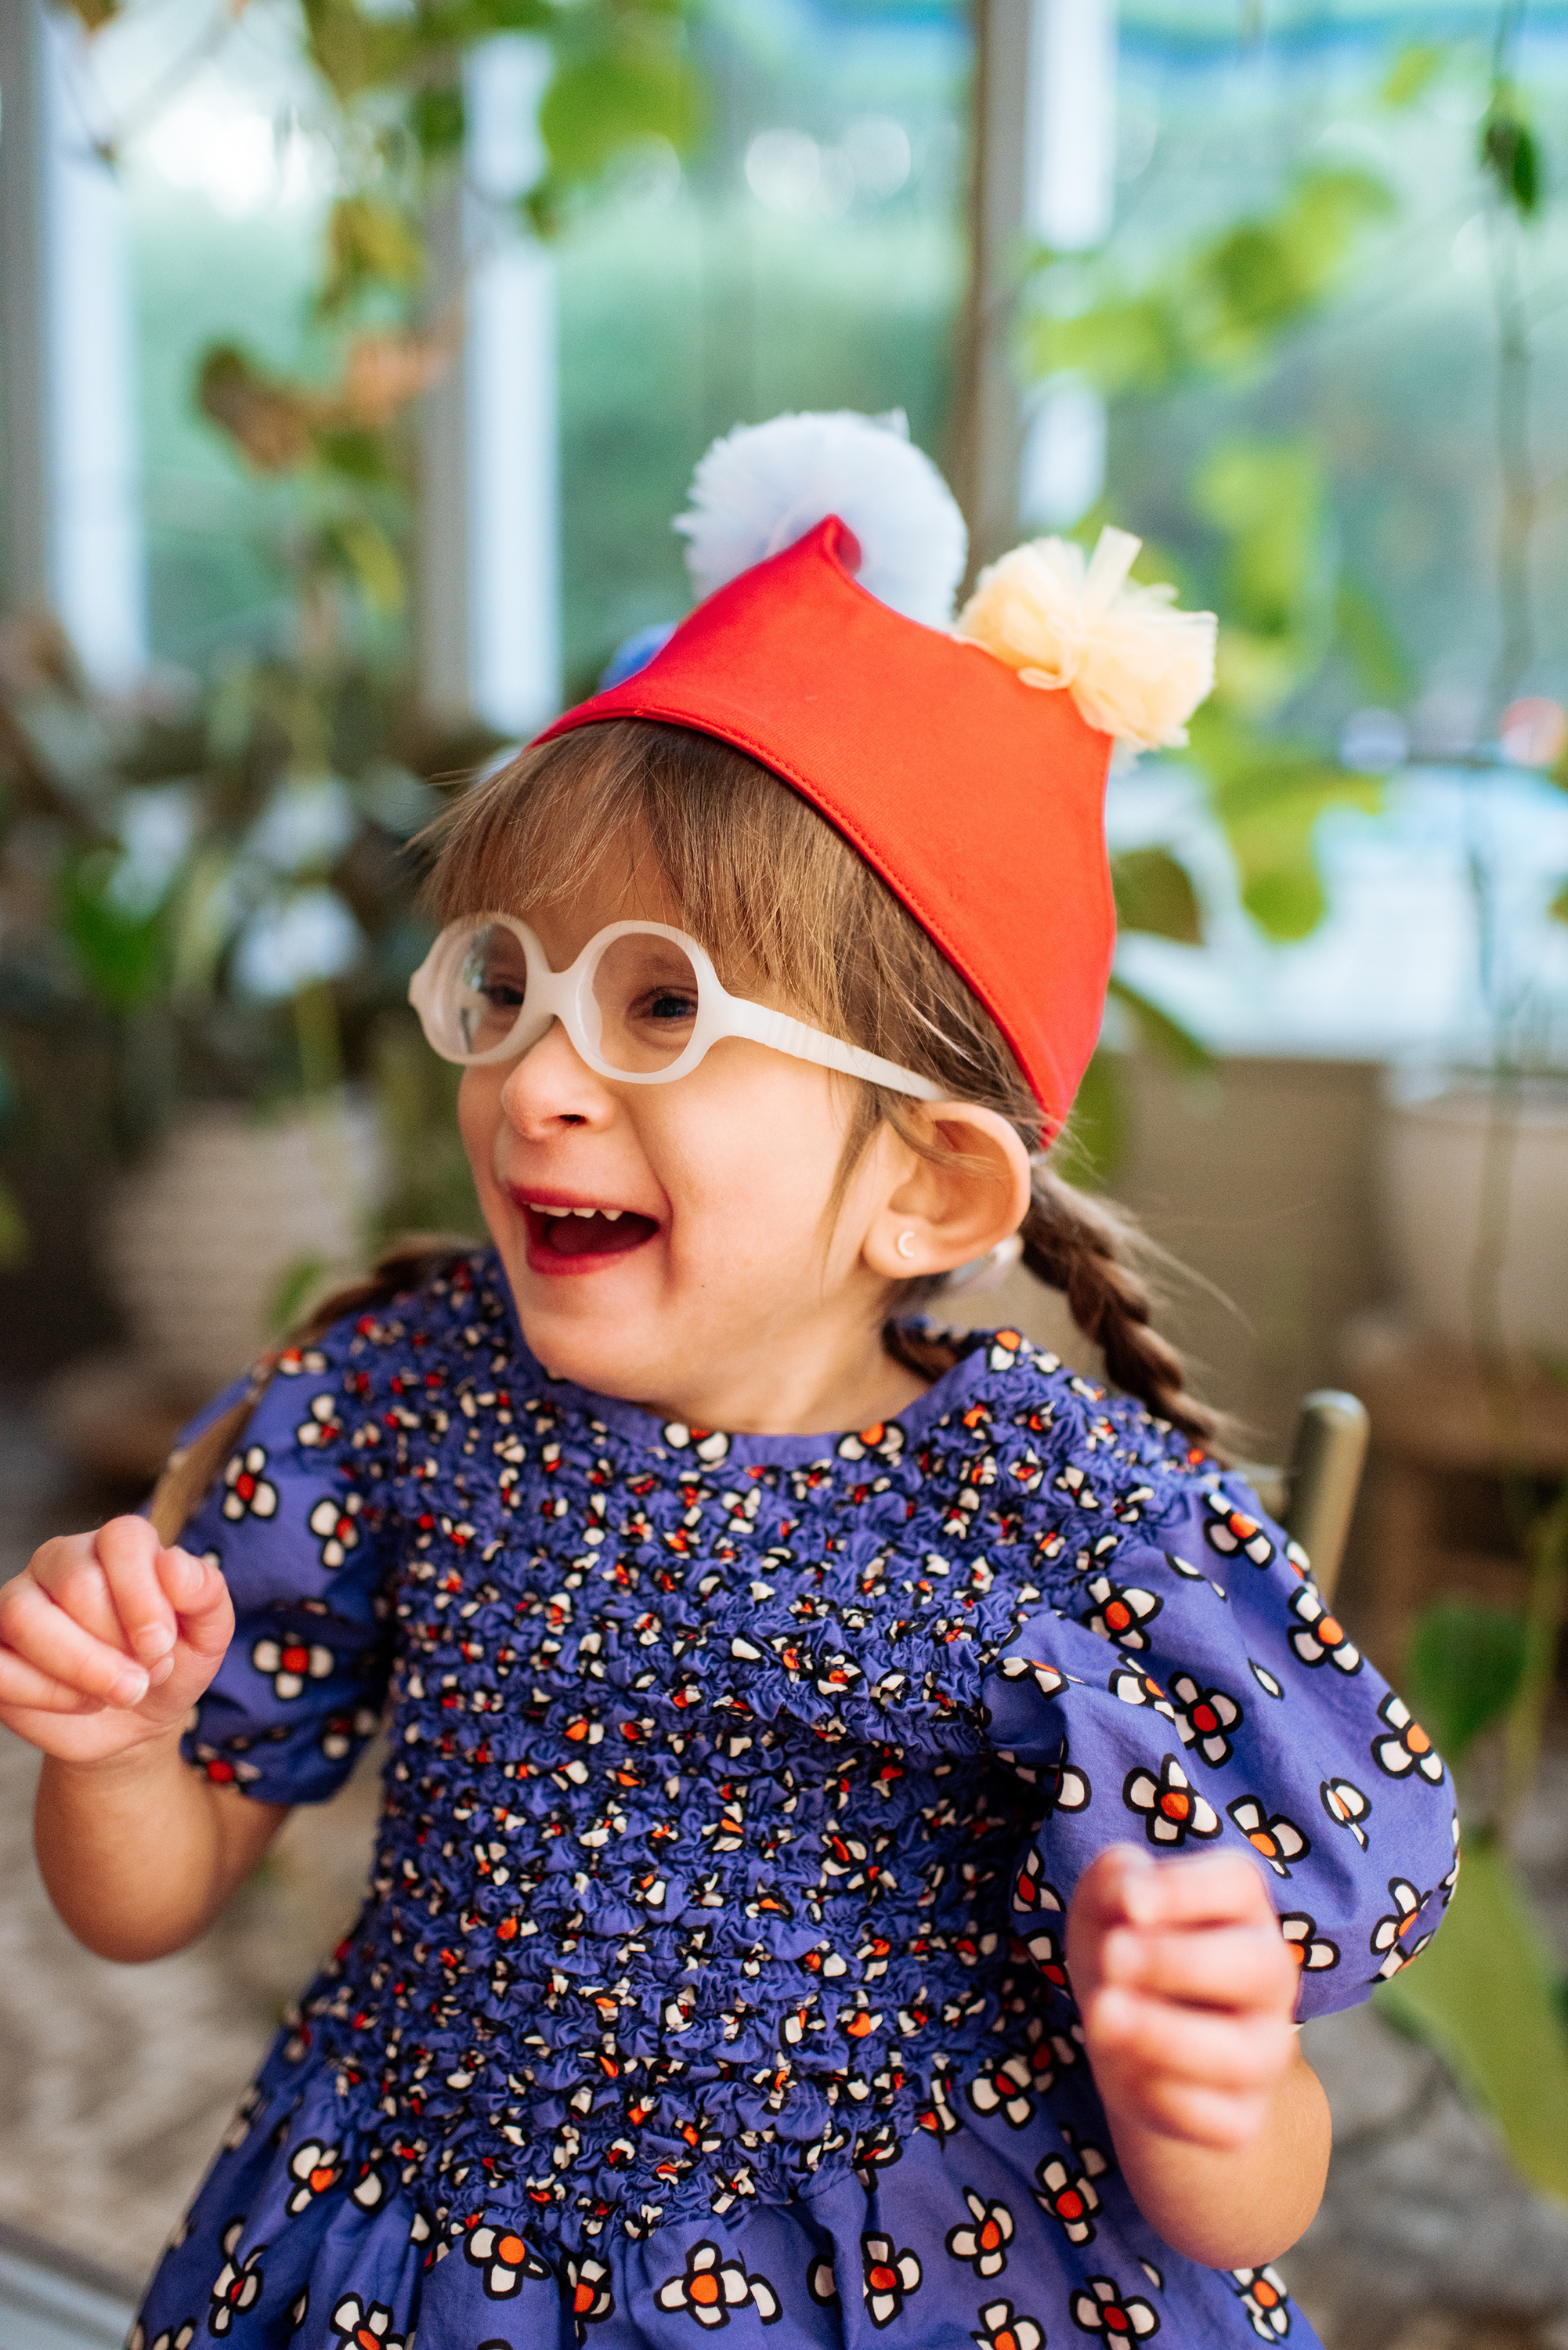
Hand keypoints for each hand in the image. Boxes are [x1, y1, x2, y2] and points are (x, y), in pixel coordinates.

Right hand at [0, 1517, 232, 1765]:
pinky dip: (43, 1693)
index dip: (142, 1593)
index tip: (160, 1643)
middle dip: (116, 1641)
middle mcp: (61, 1561)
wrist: (138, 1719)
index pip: (121, 1538)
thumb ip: (205, 1591)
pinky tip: (81, 1702)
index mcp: (118, 1545)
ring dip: (80, 1667)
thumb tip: (173, 1565)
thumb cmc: (171, 1662)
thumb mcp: (208, 1632)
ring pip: (24, 1617)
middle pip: (75, 1583)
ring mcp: (20, 1603)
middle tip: (144, 1676)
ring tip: (120, 1694)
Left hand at [1066, 1843, 1299, 2153]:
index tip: (1131, 1903)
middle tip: (1113, 1955)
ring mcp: (1263, 2051)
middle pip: (1260, 1967)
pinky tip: (1119, 2067)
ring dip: (1167, 2034)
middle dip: (1180, 1962)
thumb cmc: (1121, 1951)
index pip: (1238, 1885)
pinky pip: (1216, 2120)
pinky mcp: (1240, 2117)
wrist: (1127, 2041)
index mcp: (1240, 1908)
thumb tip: (1129, 1894)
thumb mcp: (1102, 1906)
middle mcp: (1269, 1976)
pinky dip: (1159, 2097)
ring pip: (1243, 2055)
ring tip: (1103, 2012)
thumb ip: (1113, 1880)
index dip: (1186, 1890)